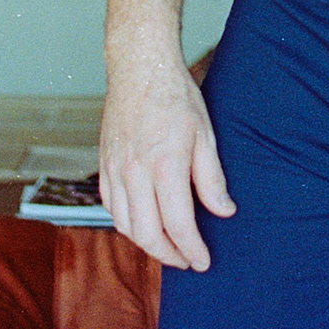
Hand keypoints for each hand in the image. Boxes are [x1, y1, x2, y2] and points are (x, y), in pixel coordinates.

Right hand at [98, 58, 234, 270]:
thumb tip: (224, 212)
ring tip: (168, 247)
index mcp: (165, 165)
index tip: (203, 261)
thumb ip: (212, 179)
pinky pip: (111, 207)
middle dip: (169, 255)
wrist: (139, 68)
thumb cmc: (176, 97)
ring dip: (147, 244)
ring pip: (125, 225)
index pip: (178, 224)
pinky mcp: (103, 165)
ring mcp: (115, 169)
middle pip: (147, 234)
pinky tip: (143, 224)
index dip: (192, 249)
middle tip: (187, 261)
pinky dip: (127, 223)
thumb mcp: (205, 135)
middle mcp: (135, 172)